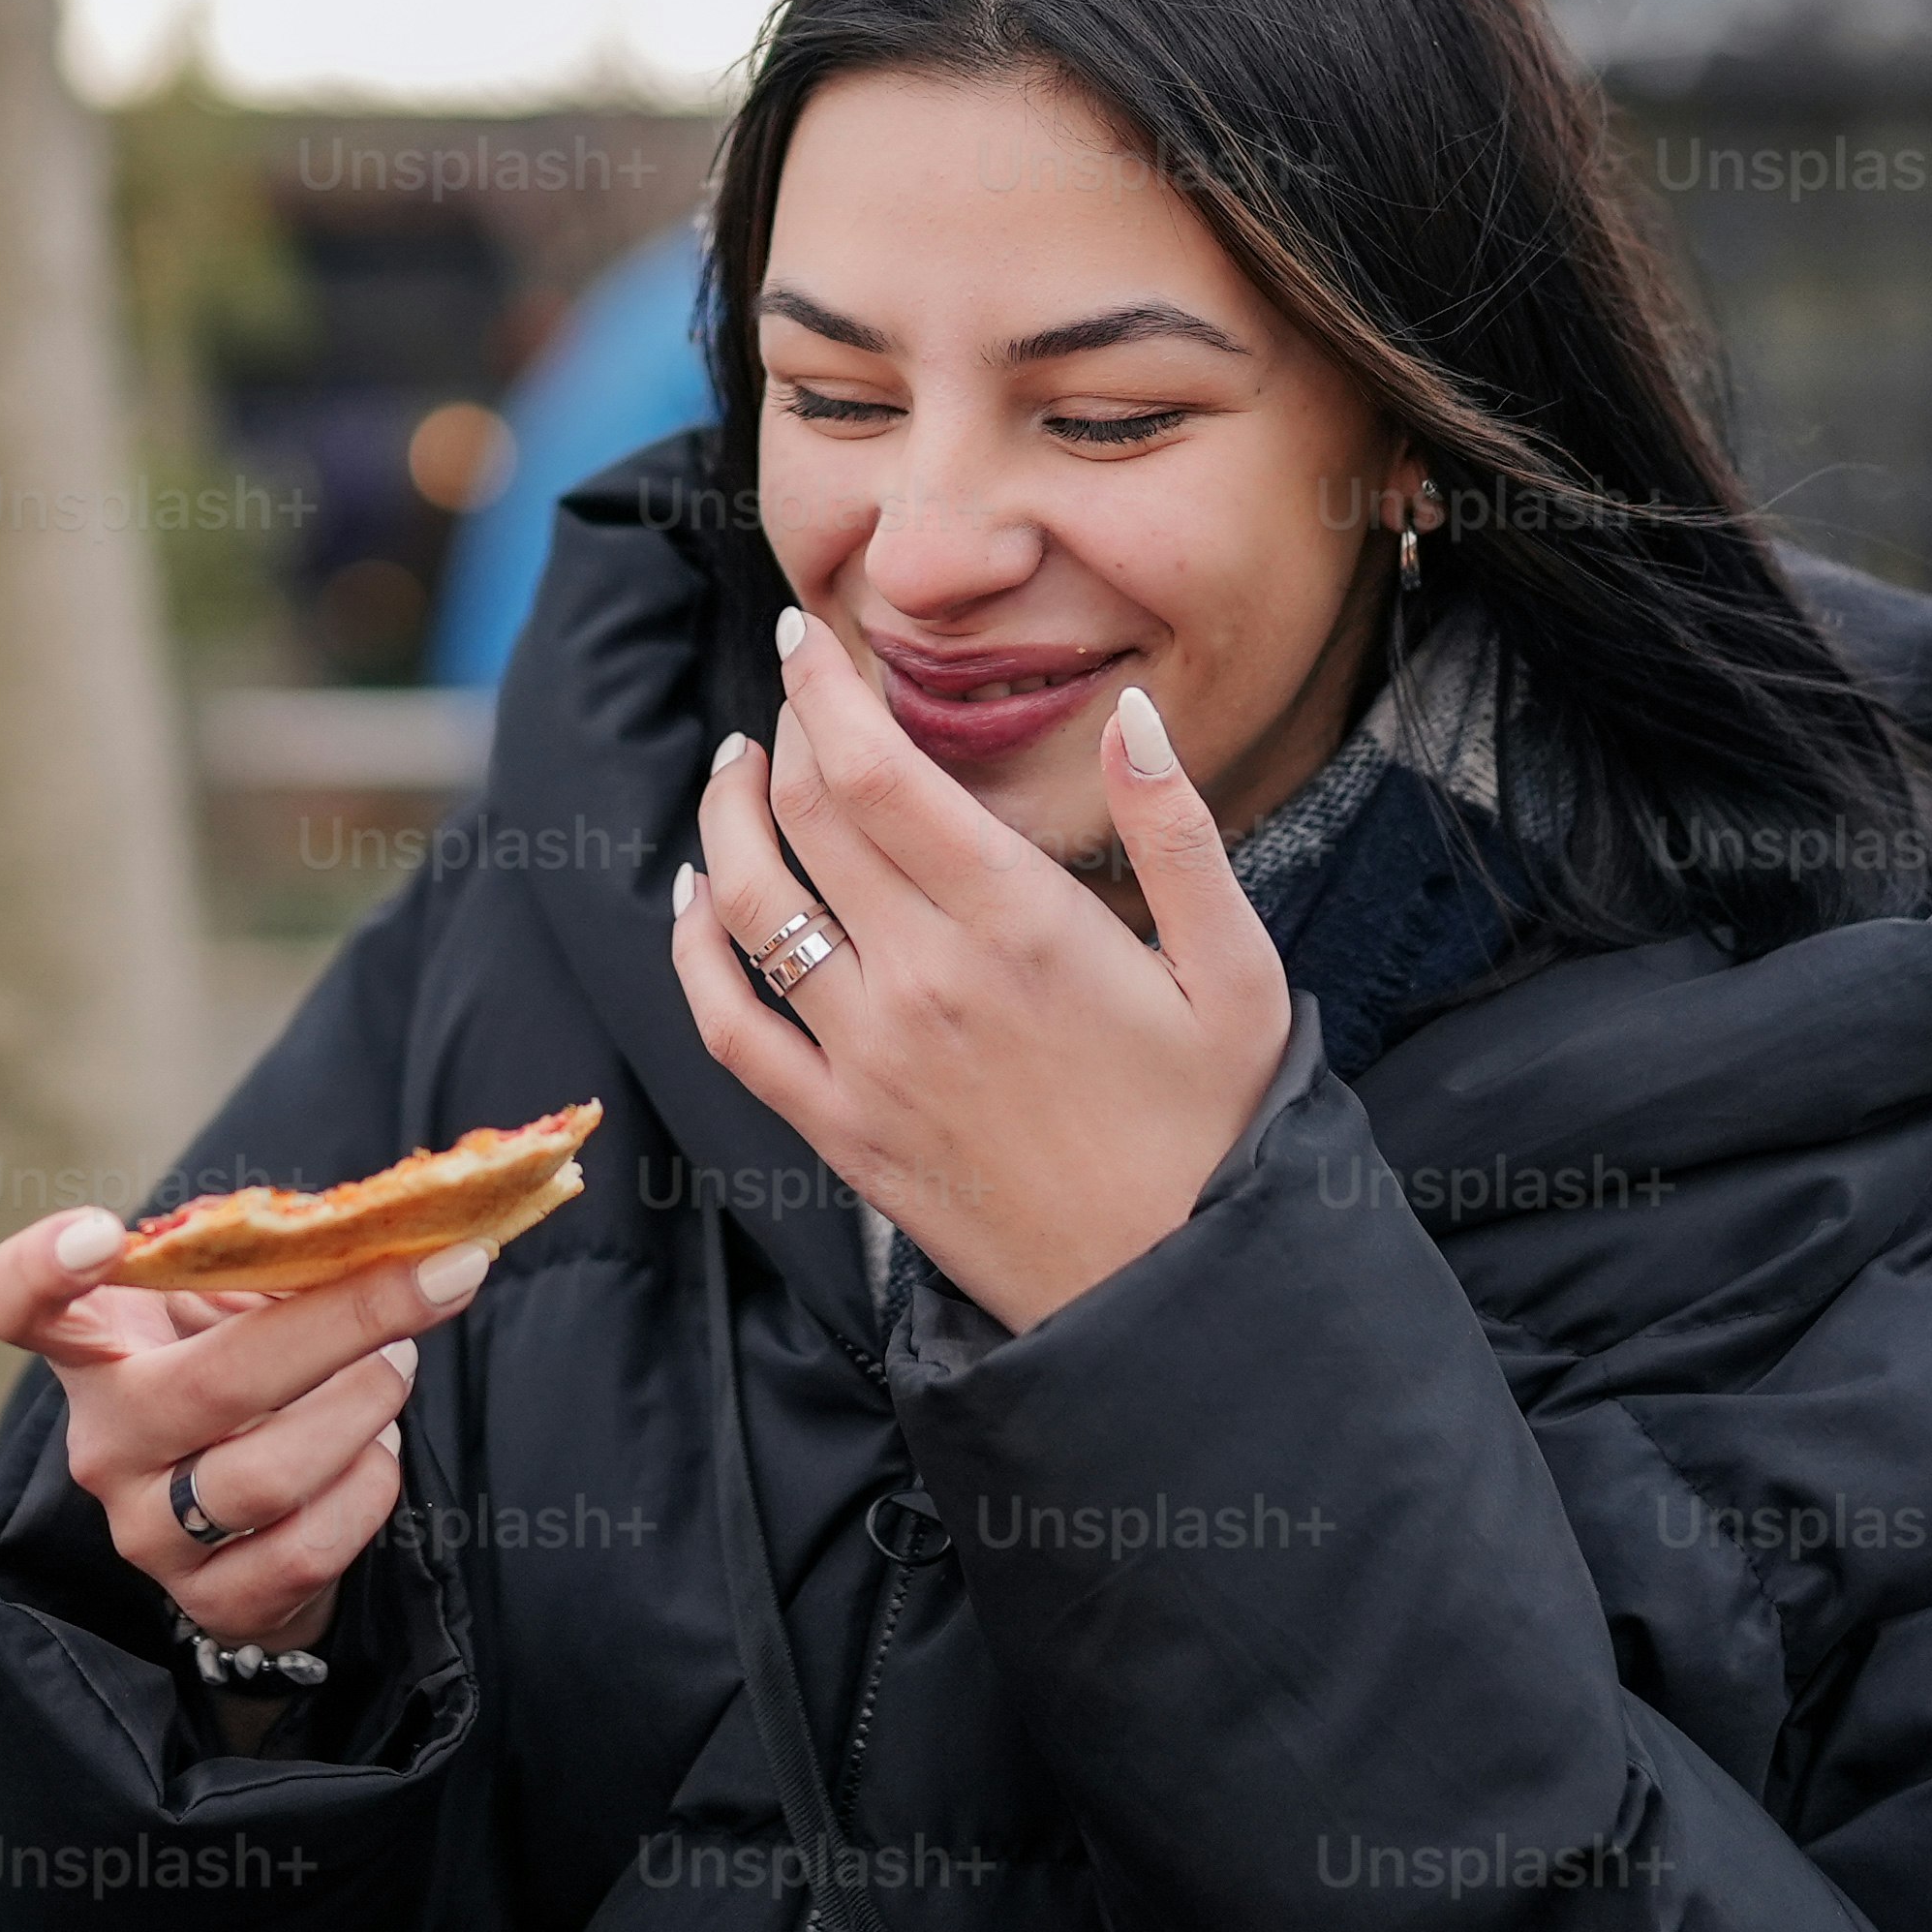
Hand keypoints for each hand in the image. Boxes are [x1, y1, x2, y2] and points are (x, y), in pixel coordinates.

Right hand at [0, 1204, 495, 1660]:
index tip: (102, 1230)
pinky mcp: (207, 1601)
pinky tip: (378, 1455)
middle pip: (213, 1382)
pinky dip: (369, 1489)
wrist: (252, 1522)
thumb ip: (270, 1260)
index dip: (40, 1268)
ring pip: (270, 1474)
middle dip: (348, 1322)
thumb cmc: (241, 1374)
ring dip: (367, 1408)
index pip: (14, 1303)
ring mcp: (146, 1531)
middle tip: (441, 1278)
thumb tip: (387, 1227)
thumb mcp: (233, 1303)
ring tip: (396, 1371)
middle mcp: (104, 1443)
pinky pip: (306, 1547)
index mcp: (94, 1347)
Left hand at [669, 599, 1294, 1330]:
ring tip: (736, 770)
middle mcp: (923, 984)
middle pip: (804, 819)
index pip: (874, 773)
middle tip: (793, 692)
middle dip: (784, 733)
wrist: (1170, 1295)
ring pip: (747, 909)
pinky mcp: (838, 1132)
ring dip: (724, 822)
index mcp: (1019, 927)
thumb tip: (1134, 713)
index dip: (823, 688)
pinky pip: (728, 1029)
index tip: (806, 635)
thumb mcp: (1239, 972)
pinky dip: (691, 954)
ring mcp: (867, 1062)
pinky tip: (692, 903)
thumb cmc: (1218, 1127)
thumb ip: (1179, 834)